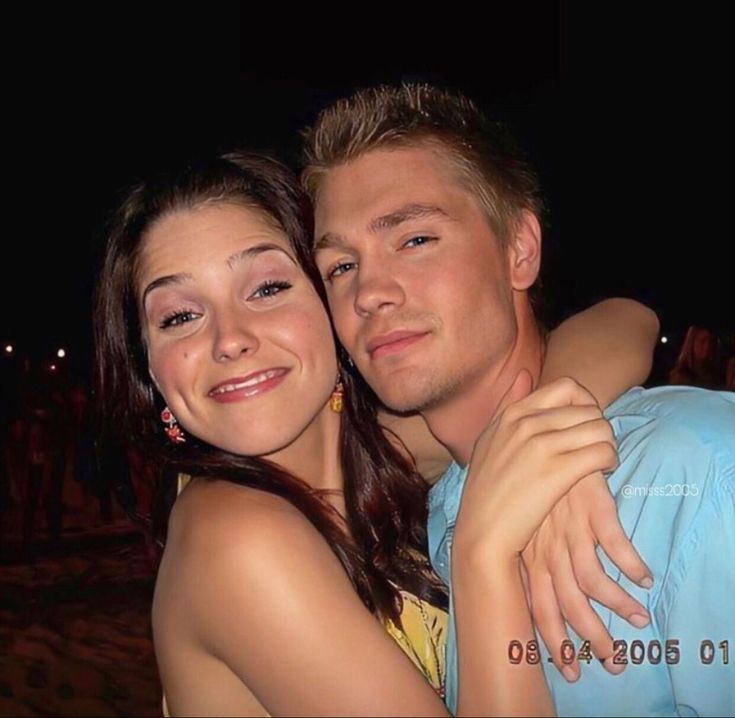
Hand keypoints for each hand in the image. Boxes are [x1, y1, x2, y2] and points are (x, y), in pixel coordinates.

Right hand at [453, 375, 618, 566]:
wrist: (483, 531)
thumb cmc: (487, 490)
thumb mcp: (488, 439)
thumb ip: (507, 404)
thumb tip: (525, 373)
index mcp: (512, 414)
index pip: (566, 387)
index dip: (585, 404)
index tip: (583, 426)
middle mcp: (526, 424)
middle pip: (588, 408)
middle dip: (599, 427)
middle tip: (594, 448)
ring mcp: (541, 446)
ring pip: (601, 428)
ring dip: (608, 444)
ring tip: (600, 461)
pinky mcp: (558, 472)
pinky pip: (603, 452)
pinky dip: (610, 462)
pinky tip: (601, 474)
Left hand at [522, 471, 652, 679]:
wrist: (539, 442)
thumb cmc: (528, 487)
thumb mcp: (519, 527)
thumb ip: (524, 560)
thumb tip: (526, 596)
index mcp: (526, 556)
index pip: (538, 608)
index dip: (553, 642)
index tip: (570, 669)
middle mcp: (546, 548)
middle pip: (569, 605)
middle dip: (592, 639)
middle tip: (613, 663)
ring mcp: (568, 528)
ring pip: (594, 581)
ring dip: (619, 606)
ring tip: (639, 621)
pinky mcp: (590, 508)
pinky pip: (615, 543)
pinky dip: (631, 563)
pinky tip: (645, 578)